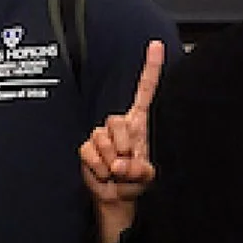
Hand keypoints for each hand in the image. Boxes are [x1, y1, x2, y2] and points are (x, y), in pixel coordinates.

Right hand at [79, 39, 162, 242]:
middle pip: (116, 121)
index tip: (156, 45)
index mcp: (139, 125)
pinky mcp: (87, 148)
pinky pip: (89, 152)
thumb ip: (137, 170)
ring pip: (101, 139)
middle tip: (127, 165)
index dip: (151, 68)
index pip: (145, 92)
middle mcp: (120, 126)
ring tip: (116, 172)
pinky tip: (103, 174)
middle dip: (123, 147)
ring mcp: (101, 136)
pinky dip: (97, 168)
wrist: (115, 198)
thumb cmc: (135, 182)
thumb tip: (117, 164)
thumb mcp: (146, 178)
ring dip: (111, 162)